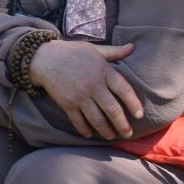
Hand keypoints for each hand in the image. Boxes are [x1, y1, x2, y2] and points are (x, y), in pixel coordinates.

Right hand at [28, 40, 143, 138]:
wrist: (43, 58)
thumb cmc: (71, 52)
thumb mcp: (93, 49)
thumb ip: (113, 52)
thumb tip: (132, 47)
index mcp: (103, 71)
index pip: (124, 89)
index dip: (134, 103)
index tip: (139, 114)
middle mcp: (93, 85)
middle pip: (113, 109)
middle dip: (122, 124)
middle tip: (128, 133)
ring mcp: (80, 96)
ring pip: (97, 119)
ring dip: (106, 131)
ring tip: (112, 136)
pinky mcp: (67, 104)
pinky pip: (79, 121)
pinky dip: (85, 130)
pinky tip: (90, 135)